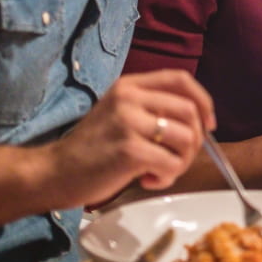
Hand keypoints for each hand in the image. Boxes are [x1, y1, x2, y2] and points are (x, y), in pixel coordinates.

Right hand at [45, 70, 215, 207]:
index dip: (203, 101)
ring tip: (162, 171)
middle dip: (196, 140)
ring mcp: (128, 122)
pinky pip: (171, 163)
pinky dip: (167, 177)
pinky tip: (148, 181)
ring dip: (182, 161)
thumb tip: (199, 121)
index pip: (181, 80)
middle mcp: (129, 98)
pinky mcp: (129, 150)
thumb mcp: (120, 115)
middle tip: (179, 159)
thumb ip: (152, 110)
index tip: (209, 124)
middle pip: (190, 111)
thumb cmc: (92, 150)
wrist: (53, 173)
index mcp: (129, 86)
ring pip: (186, 138)